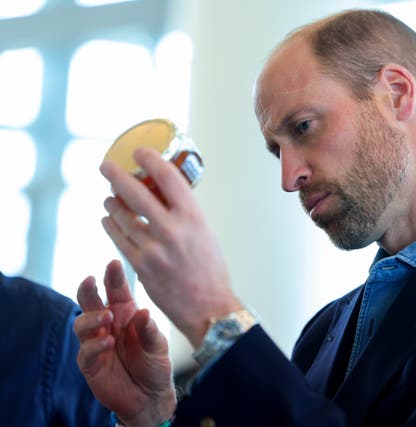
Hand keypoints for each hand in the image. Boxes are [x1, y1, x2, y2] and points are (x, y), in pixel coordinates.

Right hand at [74, 260, 175, 426]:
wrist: (150, 396)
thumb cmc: (154, 364)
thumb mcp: (159, 346)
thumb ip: (150, 331)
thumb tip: (142, 312)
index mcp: (125, 312)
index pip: (116, 290)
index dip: (113, 276)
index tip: (113, 262)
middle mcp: (108, 324)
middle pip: (90, 301)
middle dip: (88, 289)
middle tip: (91, 280)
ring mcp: (96, 342)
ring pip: (81, 323)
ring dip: (92, 318)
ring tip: (106, 317)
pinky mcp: (90, 363)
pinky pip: (85, 351)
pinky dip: (94, 345)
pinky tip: (107, 342)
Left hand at [100, 147, 241, 347]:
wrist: (208, 308)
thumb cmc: (211, 270)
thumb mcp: (206, 233)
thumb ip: (185, 214)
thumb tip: (163, 195)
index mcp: (194, 217)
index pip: (168, 177)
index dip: (150, 159)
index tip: (139, 151)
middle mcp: (173, 230)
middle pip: (136, 193)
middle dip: (116, 175)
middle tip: (106, 166)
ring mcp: (154, 249)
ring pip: (122, 216)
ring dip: (112, 203)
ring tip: (109, 197)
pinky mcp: (141, 266)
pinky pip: (118, 239)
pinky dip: (111, 225)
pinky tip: (108, 219)